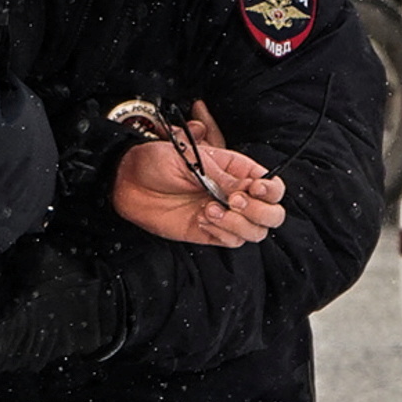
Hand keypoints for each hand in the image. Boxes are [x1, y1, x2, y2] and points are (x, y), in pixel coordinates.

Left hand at [111, 103, 285, 247]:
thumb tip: (249, 189)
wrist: (127, 181)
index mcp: (238, 170)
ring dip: (238, 224)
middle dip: (259, 211)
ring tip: (209, 210)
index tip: (253, 189)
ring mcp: (224, 216)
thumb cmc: (157, 161)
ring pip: (255, 232)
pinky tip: (201, 219)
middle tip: (231, 201)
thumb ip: (223, 177)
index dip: (271, 190)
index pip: (273, 186)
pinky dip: (222, 233)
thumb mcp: (192, 160)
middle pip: (273, 214)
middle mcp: (236, 194)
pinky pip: (232, 242)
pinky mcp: (209, 232)